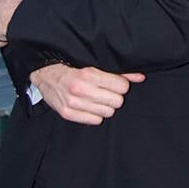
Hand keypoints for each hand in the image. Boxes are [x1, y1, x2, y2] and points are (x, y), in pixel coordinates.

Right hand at [30, 64, 145, 124]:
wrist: (47, 76)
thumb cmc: (75, 70)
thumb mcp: (96, 67)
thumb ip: (120, 73)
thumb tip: (140, 78)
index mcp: (89, 74)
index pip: (122, 87)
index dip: (122, 86)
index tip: (116, 84)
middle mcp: (80, 89)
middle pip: (117, 101)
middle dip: (115, 97)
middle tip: (107, 93)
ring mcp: (73, 103)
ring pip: (108, 113)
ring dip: (106, 106)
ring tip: (98, 99)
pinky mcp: (67, 114)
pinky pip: (95, 121)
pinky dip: (95, 115)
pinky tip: (90, 106)